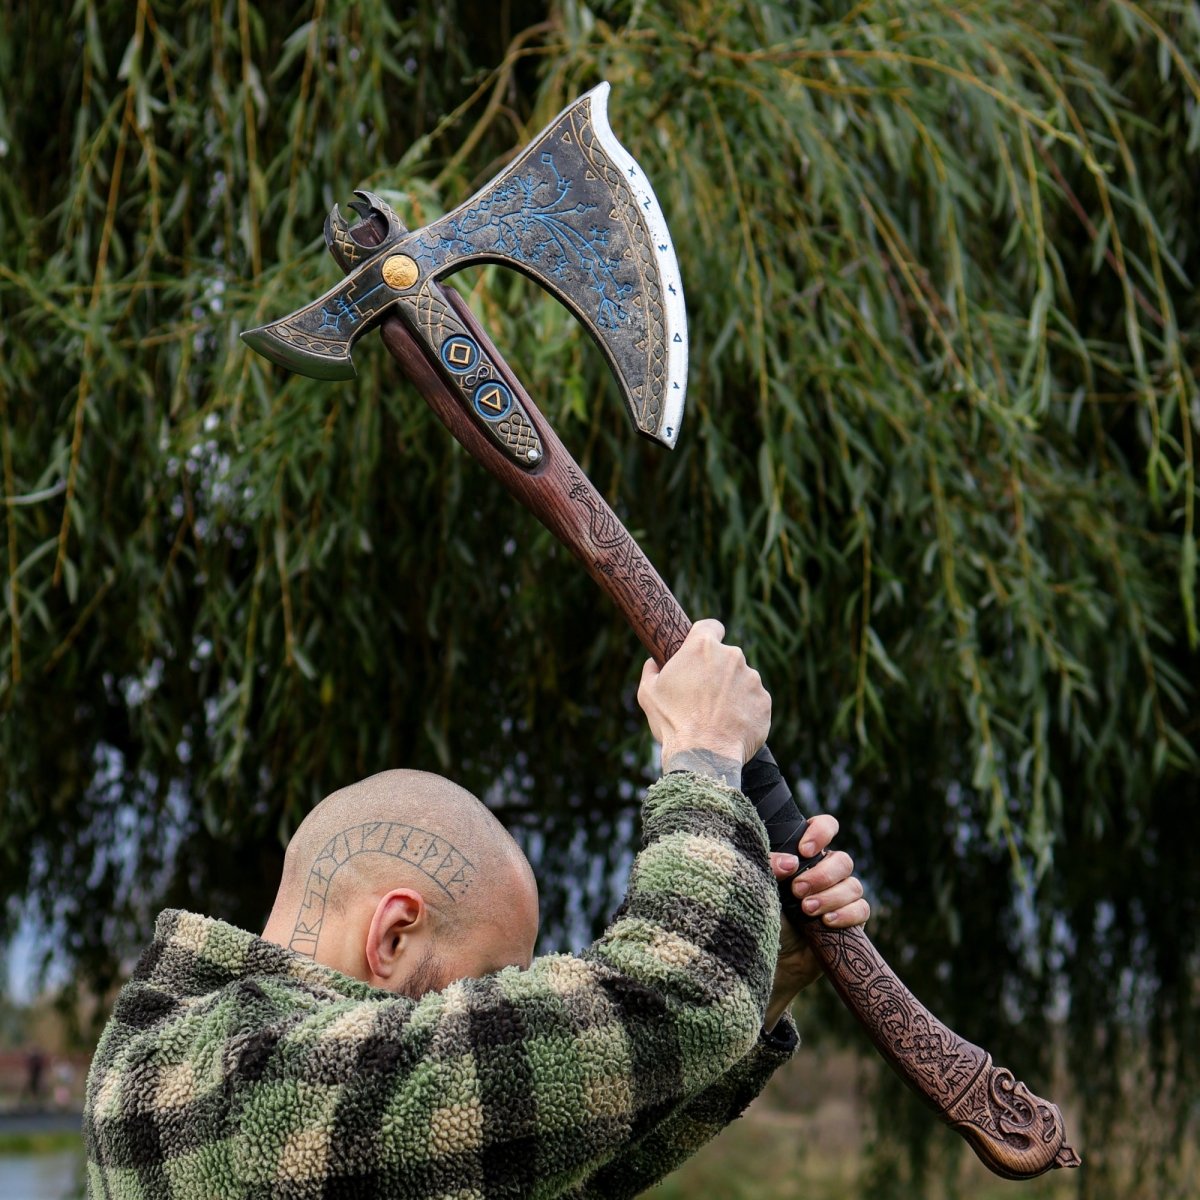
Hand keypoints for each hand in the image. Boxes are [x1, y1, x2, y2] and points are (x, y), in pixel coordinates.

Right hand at [638, 620, 770, 770]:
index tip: (702, 650)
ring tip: (716, 715)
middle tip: (702, 694)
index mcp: (703, 647)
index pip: (711, 626)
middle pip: (726, 656)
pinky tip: (730, 725)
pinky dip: (745, 709)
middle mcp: (732, 656)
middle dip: (717, 670)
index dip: (706, 636)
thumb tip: (654, 663)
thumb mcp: (648, 692)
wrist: (703, 756)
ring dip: (731, 691)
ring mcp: (752, 679)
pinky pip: (754, 700)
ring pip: (741, 679)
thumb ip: (651, 670)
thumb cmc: (673, 722)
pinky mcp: (764, 701)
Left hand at [763, 814, 868, 1030]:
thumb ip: (768, 866)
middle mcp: (824, 872)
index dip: (821, 832)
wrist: (769, 959)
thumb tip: (792, 862)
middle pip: (842, 860)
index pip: (826, 827)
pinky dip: (847, 913)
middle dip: (822, 875)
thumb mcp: (756, 886)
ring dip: (831, 896)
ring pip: (853, 885)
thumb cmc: (758, 915)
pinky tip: (827, 922)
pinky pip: (862, 909)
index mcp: (804, 855)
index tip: (803, 851)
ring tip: (807, 910)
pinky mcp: (850, 920)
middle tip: (797, 891)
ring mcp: (839, 896)